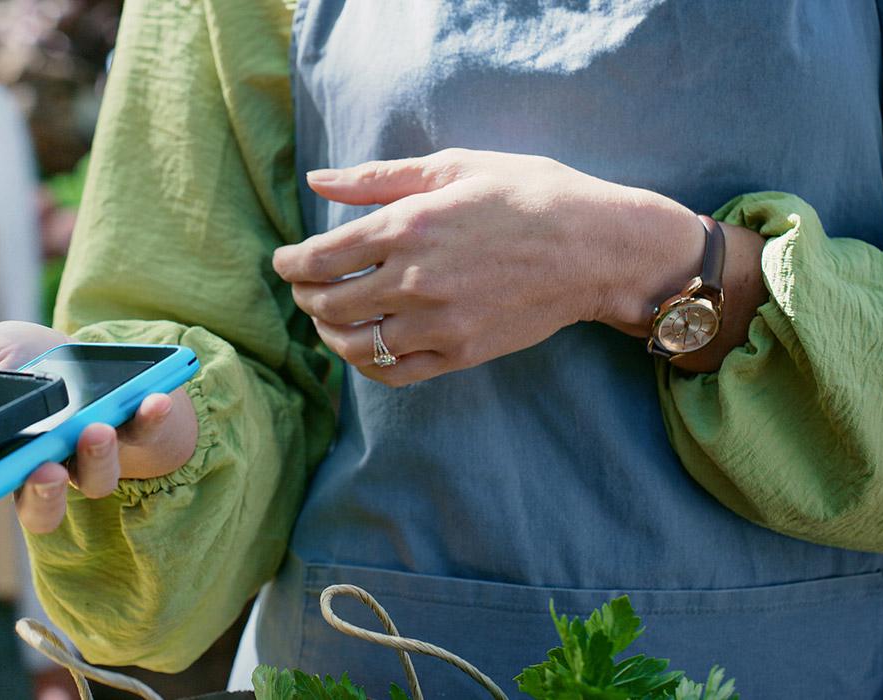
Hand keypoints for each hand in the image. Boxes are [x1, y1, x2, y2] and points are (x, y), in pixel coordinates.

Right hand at [0, 322, 196, 537]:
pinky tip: (152, 401)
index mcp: (3, 458)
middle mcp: (47, 471)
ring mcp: (92, 461)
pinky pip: (147, 438)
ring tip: (95, 429)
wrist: (97, 352)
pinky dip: (149, 420)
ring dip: (95, 459)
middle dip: (40, 494)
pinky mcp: (138, 440)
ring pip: (92, 483)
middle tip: (43, 471)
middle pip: (38, 510)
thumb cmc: (34, 357)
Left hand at [272, 149, 705, 386]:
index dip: (290, 262)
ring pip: (351, 343)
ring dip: (327, 330)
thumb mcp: (454, 166)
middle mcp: (415, 280)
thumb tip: (317, 181)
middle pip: (327, 301)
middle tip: (303, 286)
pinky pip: (391, 371)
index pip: (319, 256)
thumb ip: (377, 178)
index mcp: (409, 227)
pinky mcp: (459, 353)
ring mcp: (437, 323)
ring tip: (327, 315)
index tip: (285, 260)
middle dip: (303, 294)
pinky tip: (362, 344)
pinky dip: (364, 361)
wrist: (597, 248)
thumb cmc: (528, 194)